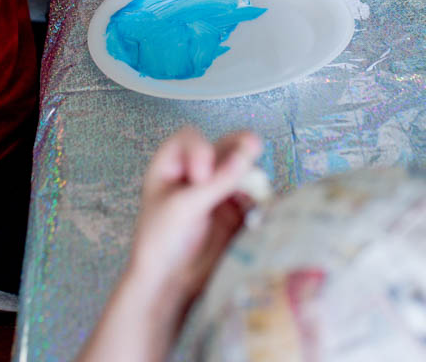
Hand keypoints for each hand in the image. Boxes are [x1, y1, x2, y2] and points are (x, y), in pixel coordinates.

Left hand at [124, 127, 261, 320]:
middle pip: (224, 148)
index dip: (201, 150)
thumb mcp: (184, 208)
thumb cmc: (161, 243)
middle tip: (254, 147)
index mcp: (171, 165)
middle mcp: (197, 173)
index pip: (191, 140)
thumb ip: (217, 181)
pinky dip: (261, 197)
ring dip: (252, 174)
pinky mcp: (236, 213)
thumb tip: (247, 153)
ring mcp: (219, 192)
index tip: (200, 176)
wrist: (170, 286)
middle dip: (239, 146)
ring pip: (243, 171)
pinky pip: (254, 198)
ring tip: (258, 185)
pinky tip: (264, 202)